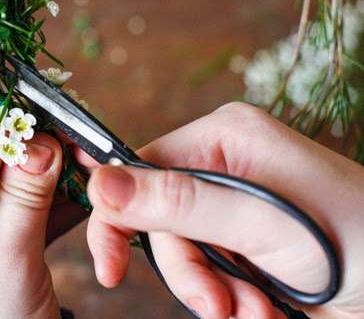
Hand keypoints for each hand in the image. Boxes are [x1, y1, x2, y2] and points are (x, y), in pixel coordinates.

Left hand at [0, 121, 85, 318]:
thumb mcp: (10, 263)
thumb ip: (25, 198)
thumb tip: (41, 140)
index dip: (20, 129)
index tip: (65, 122)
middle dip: (42, 153)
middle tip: (87, 147)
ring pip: (15, 186)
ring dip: (53, 178)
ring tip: (91, 169)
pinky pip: (23, 213)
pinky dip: (52, 205)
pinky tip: (82, 195)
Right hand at [81, 102, 363, 318]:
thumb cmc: (358, 243)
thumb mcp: (261, 225)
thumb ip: (179, 204)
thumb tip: (101, 184)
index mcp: (225, 137)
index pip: (140, 170)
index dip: (119, 218)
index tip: (110, 267)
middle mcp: (225, 165)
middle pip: (162, 222)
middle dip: (188, 271)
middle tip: (217, 305)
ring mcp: (236, 206)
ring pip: (184, 254)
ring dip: (214, 293)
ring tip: (255, 312)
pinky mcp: (246, 242)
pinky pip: (210, 273)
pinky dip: (231, 301)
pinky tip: (265, 310)